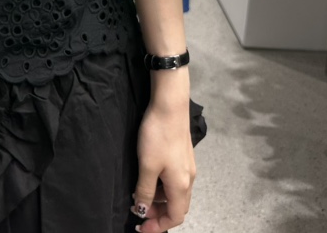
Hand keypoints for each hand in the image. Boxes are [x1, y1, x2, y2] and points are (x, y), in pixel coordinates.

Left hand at [131, 82, 196, 231]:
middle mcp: (188, 179)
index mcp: (181, 185)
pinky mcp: (182, 155)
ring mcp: (187, 166)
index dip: (158, 226)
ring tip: (139, 192)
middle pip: (176, 206)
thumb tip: (142, 210)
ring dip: (158, 198)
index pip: (175, 217)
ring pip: (174, 192)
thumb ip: (144, 190)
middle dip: (157, 213)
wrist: (169, 105)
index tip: (140, 227)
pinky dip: (161, 184)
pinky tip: (148, 175)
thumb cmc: (158, 136)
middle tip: (137, 209)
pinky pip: (173, 179)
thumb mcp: (147, 165)